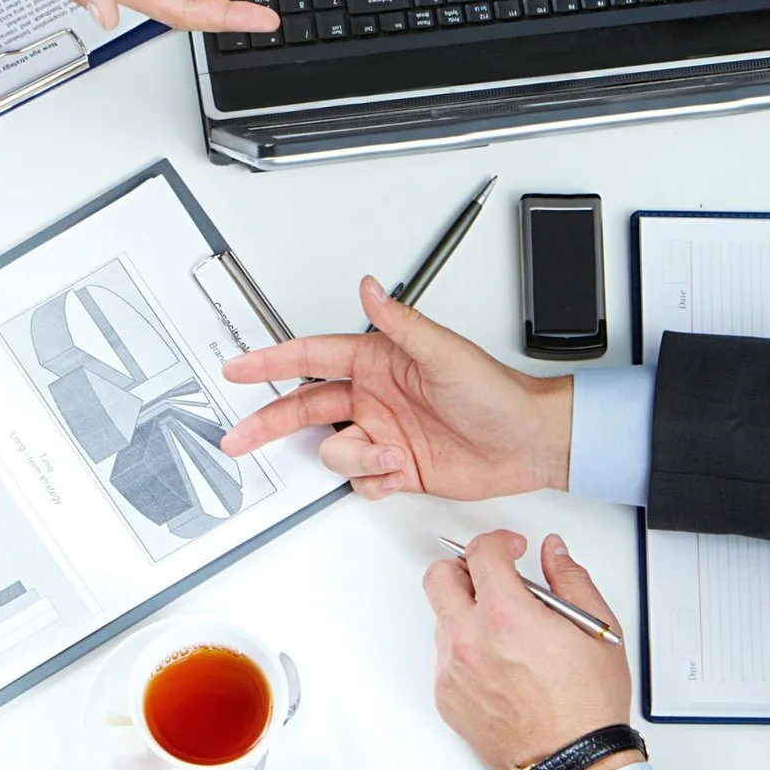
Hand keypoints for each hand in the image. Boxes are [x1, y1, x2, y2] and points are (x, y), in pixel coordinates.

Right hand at [220, 275, 570, 499]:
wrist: (530, 442)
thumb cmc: (496, 391)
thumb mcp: (445, 352)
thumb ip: (401, 322)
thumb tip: (370, 287)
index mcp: (379, 361)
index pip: (311, 357)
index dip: (271, 362)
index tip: (239, 368)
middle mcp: (375, 397)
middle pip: (305, 408)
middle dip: (270, 422)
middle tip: (240, 436)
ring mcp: (385, 433)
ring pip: (335, 450)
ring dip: (354, 458)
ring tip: (391, 456)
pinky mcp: (399, 468)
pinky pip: (362, 481)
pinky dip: (373, 482)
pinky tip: (399, 472)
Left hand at [426, 531, 635, 769]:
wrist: (575, 762)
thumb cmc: (587, 705)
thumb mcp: (597, 628)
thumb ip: (570, 578)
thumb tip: (553, 552)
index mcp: (506, 617)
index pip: (480, 552)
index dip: (500, 541)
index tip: (512, 549)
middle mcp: (470, 641)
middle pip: (439, 577)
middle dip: (466, 568)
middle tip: (493, 579)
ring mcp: (453, 672)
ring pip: (442, 618)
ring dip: (466, 612)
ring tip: (505, 631)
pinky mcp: (447, 699)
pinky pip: (445, 658)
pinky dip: (465, 650)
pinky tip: (498, 663)